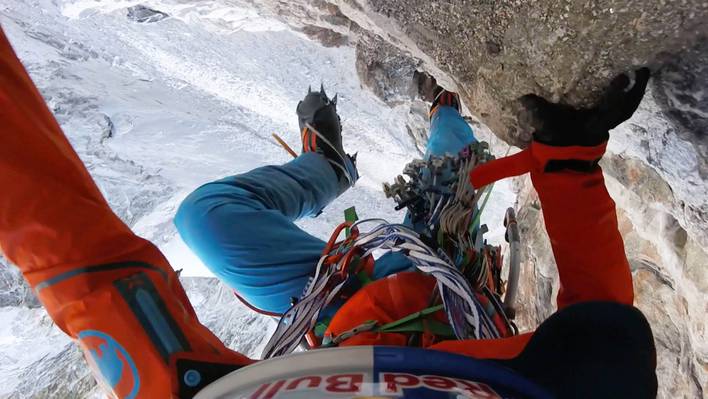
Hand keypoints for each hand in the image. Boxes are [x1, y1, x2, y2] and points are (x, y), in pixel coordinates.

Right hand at [518, 68, 650, 146]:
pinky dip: (626, 99)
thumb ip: (537, 110)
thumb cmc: (556, 143)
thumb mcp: (546, 125)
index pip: (609, 108)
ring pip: (627, 109)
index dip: (616, 93)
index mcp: (594, 124)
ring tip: (640, 74)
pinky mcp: (607, 125)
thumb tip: (523, 97)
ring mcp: (609, 126)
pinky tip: (627, 87)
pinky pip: (622, 110)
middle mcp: (606, 125)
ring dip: (635, 93)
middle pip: (627, 108)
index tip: (623, 76)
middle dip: (636, 90)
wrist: (562, 164)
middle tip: (643, 70)